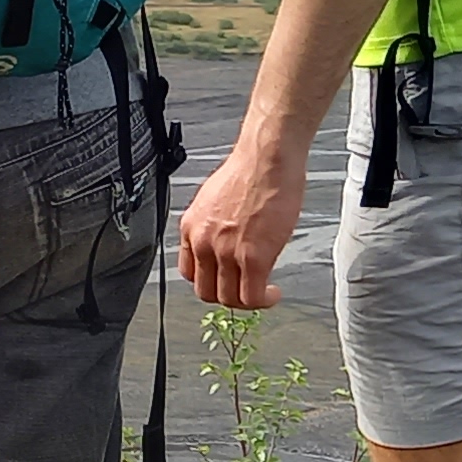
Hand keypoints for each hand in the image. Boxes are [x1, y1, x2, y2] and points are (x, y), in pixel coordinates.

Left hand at [178, 126, 309, 311]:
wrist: (267, 159)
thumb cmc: (249, 171)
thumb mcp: (214, 200)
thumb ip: (214, 225)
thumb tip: (226, 239)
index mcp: (191, 228)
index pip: (189, 272)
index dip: (209, 281)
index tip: (224, 280)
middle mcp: (203, 243)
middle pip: (206, 292)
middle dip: (227, 297)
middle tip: (245, 291)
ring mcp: (227, 253)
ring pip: (229, 299)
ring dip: (247, 302)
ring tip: (262, 293)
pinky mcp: (254, 258)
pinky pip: (252, 296)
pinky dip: (263, 301)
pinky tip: (272, 293)